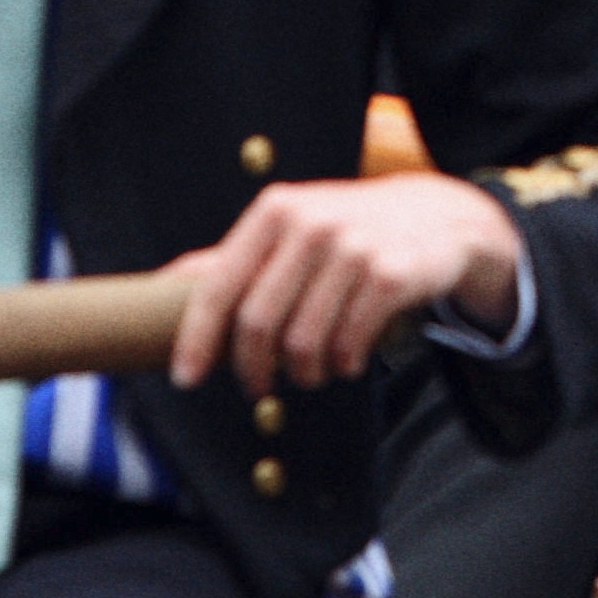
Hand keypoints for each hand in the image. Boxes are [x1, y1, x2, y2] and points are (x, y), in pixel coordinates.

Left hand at [165, 173, 524, 398]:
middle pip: (258, 323)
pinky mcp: (392, 274)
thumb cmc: (347, 229)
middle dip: (253, 369)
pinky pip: (350, 344)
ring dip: (304, 372)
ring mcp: (354, 248)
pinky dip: (344, 364)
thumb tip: (159, 284)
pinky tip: (347, 360)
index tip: (185, 379)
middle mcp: (311, 224)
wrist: (438, 216)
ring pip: (304, 341)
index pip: (219, 285)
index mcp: (275, 211)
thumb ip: (232, 258)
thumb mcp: (288, 229)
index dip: (197, 339)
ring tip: (311, 371)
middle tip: (259, 386)